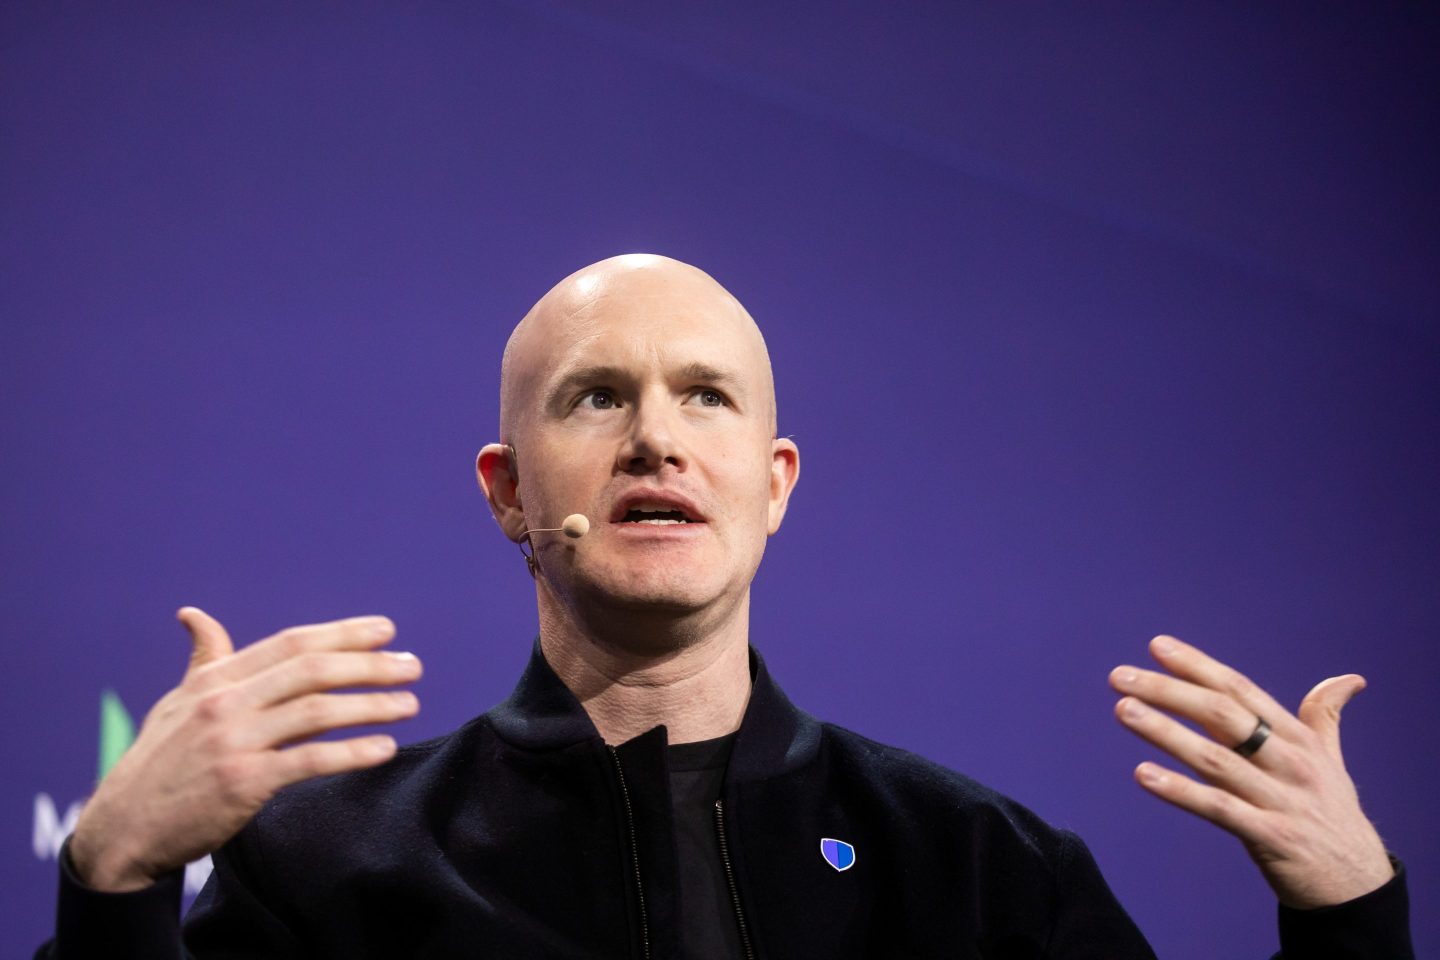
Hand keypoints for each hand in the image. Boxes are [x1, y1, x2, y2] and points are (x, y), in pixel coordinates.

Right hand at [69, 608, 421, 891]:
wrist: (122, 829)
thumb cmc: (157, 762)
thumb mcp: (176, 703)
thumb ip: (204, 660)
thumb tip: (194, 615)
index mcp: (216, 679)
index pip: (291, 644)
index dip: (342, 633)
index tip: (386, 630)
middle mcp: (225, 703)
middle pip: (312, 670)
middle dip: (369, 665)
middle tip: (412, 666)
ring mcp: (233, 742)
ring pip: (317, 711)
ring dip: (371, 705)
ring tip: (409, 703)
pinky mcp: (243, 783)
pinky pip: (309, 760)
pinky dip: (352, 752)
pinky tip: (383, 748)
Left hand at [1109, 635, 1391, 908]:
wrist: (1359, 885)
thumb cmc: (1334, 814)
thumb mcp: (1331, 761)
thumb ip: (1325, 716)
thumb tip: (1348, 679)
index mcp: (1298, 739)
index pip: (1241, 691)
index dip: (1198, 666)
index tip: (1157, 646)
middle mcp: (1290, 762)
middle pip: (1223, 715)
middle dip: (1169, 691)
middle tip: (1119, 676)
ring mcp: (1281, 799)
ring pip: (1215, 758)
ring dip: (1166, 732)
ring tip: (1123, 710)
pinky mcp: (1271, 837)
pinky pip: (1219, 809)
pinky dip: (1180, 791)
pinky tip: (1143, 774)